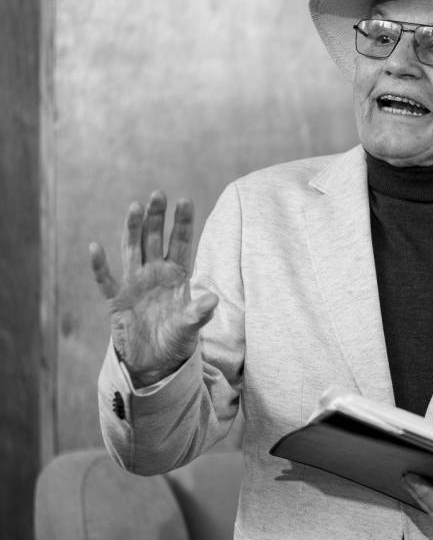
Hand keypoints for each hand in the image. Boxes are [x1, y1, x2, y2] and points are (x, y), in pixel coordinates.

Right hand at [90, 191, 217, 386]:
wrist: (154, 362)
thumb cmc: (176, 339)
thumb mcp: (190, 327)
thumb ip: (199, 313)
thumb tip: (213, 300)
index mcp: (176, 275)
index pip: (180, 243)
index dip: (182, 222)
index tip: (185, 200)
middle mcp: (155, 273)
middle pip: (154, 239)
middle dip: (156, 217)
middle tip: (158, 194)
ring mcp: (134, 284)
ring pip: (132, 250)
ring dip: (132, 229)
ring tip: (135, 206)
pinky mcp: (116, 300)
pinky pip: (106, 280)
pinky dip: (100, 266)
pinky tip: (95, 247)